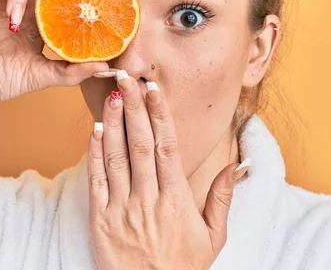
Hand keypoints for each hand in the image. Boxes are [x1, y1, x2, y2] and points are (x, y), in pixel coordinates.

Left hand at [87, 73, 248, 269]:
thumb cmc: (183, 267)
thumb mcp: (213, 237)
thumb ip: (221, 198)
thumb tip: (236, 166)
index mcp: (176, 200)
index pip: (167, 148)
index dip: (160, 116)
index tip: (154, 91)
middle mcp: (149, 199)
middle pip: (140, 144)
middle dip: (134, 108)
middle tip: (127, 78)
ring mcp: (122, 209)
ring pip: (117, 157)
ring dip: (114, 124)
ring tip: (112, 96)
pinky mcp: (101, 220)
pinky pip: (96, 181)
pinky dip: (95, 154)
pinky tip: (94, 131)